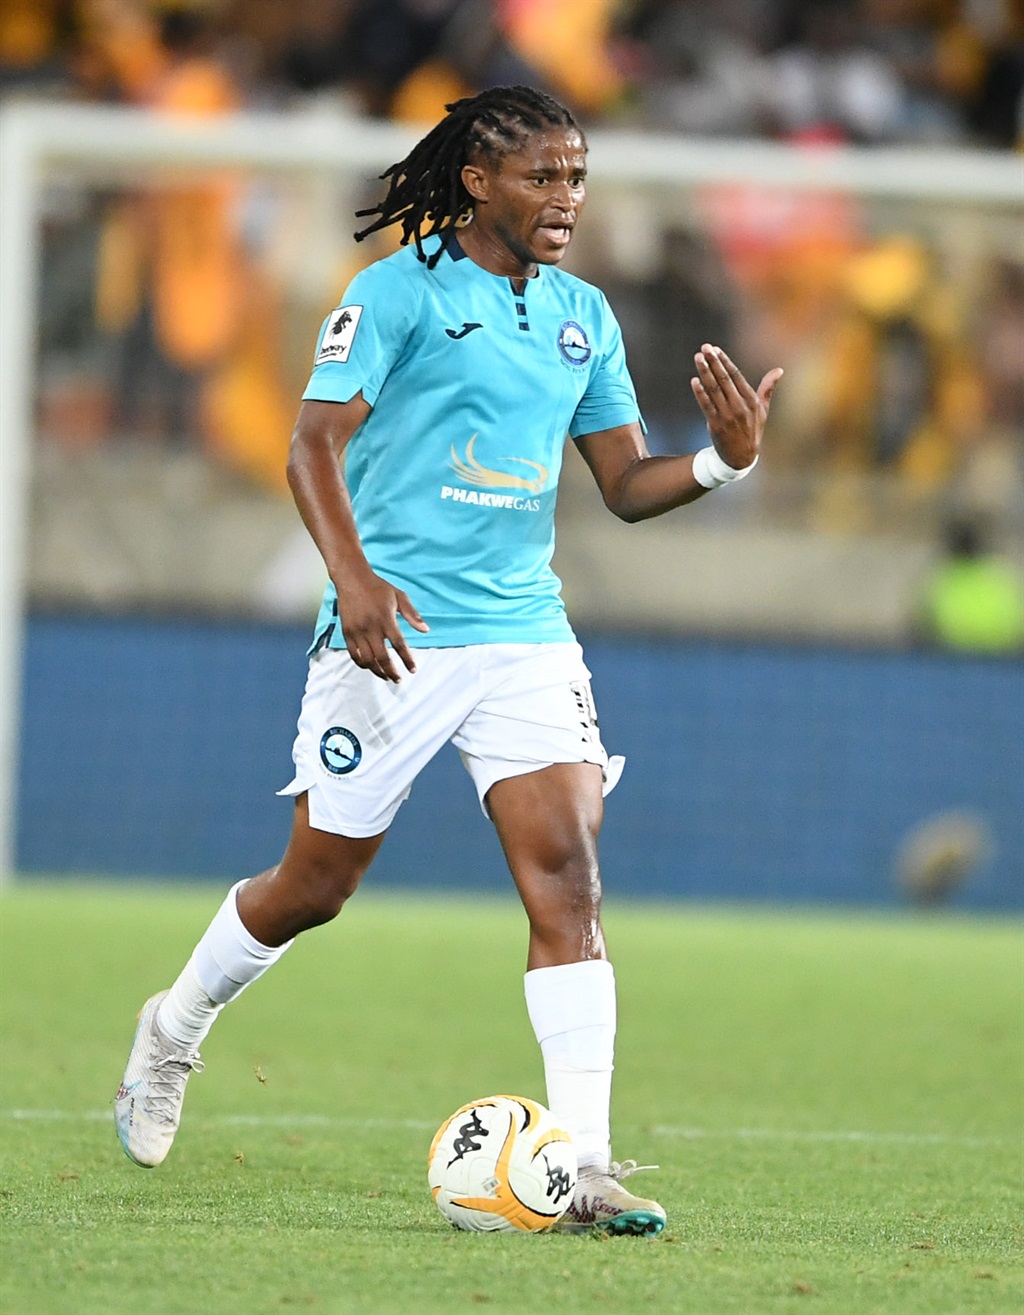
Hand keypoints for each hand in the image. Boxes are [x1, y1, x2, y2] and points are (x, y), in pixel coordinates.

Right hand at [336, 569, 428, 682]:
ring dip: (377, 671)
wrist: (352, 579)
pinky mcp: (347, 633)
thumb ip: (412, 614)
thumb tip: (425, 630)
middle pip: (382, 657)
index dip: (407, 659)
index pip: (399, 645)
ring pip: (367, 660)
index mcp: (386, 619)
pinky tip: (370, 667)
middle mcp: (371, 628)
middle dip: (391, 672)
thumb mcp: (399, 596)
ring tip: (386, 676)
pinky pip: (354, 655)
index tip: (413, 669)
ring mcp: (357, 632)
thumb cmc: (378, 587)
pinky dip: (362, 664)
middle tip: (398, 679)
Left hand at [690, 344, 782, 470]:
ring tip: (698, 358)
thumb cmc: (752, 430)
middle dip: (713, 362)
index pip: (736, 376)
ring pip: (713, 390)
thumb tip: (779, 371)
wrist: (741, 457)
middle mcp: (739, 406)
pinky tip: (694, 381)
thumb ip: (767, 388)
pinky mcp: (715, 424)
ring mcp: (727, 415)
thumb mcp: (763, 410)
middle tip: (705, 348)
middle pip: (724, 379)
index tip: (716, 349)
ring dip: (704, 372)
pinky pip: (706, 405)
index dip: (725, 361)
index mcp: (751, 400)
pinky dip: (700, 393)